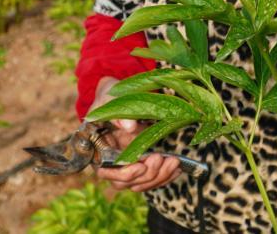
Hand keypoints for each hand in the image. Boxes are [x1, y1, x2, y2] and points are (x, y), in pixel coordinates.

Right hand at [88, 77, 180, 191]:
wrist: (121, 96)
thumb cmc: (110, 97)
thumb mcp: (110, 99)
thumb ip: (118, 113)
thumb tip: (130, 127)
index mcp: (98, 149)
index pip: (106, 172)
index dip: (124, 174)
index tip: (140, 166)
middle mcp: (112, 162)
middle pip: (127, 181)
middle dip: (147, 174)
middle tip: (160, 158)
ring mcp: (128, 164)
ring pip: (142, 182)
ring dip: (159, 176)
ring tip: (173, 161)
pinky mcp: (143, 162)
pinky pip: (153, 177)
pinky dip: (166, 175)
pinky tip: (178, 167)